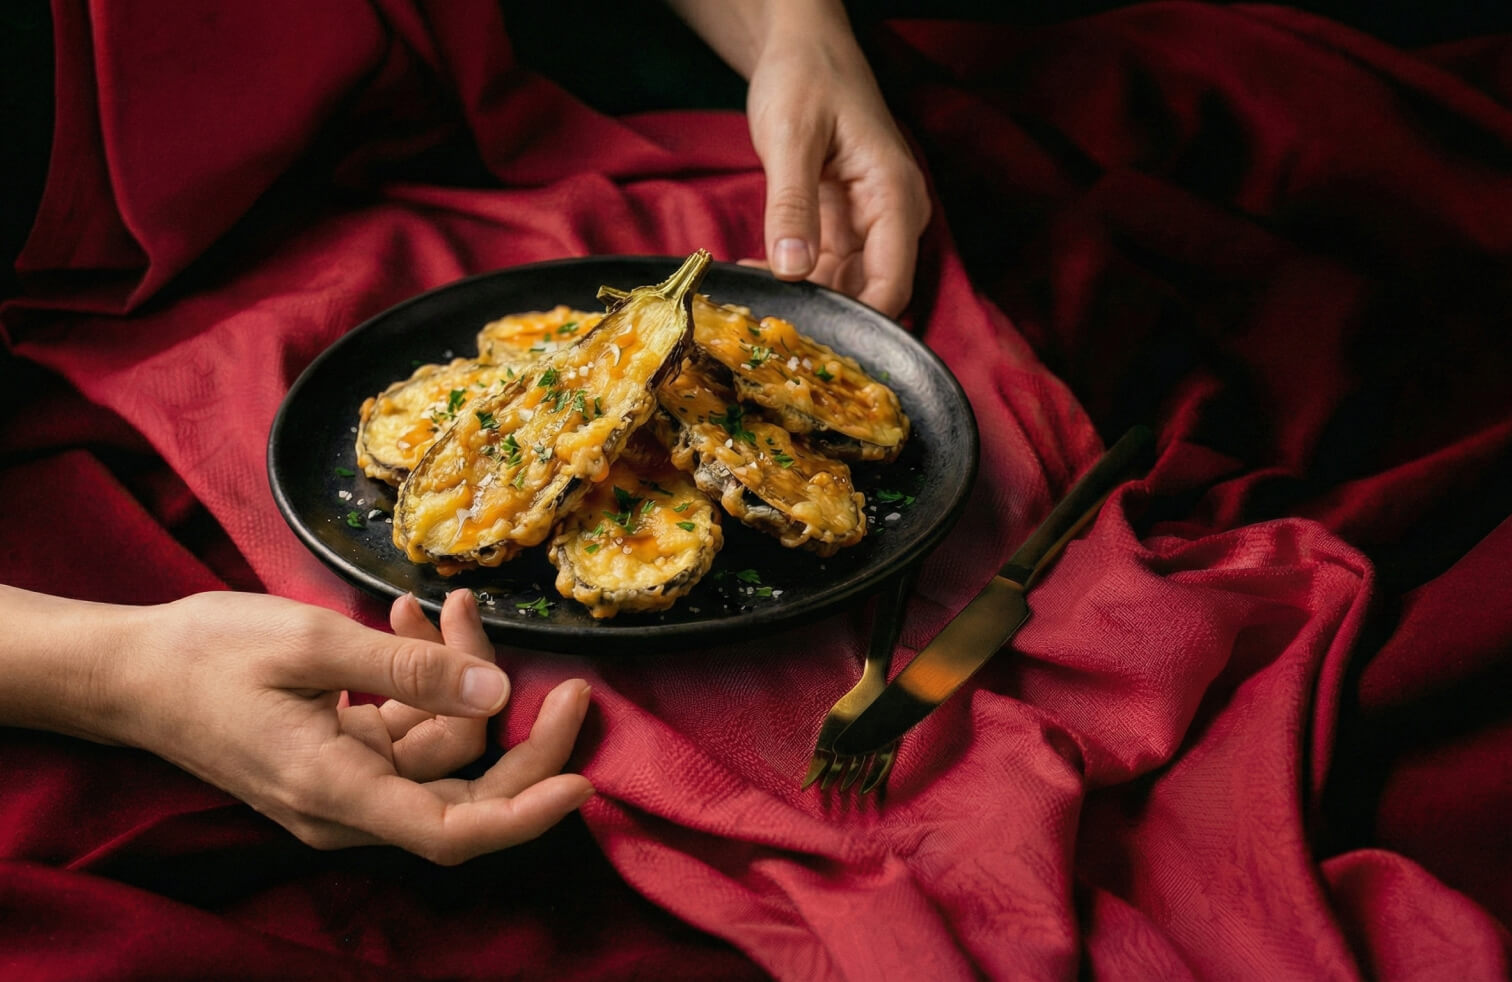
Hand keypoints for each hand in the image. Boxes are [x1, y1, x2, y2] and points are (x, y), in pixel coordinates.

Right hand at [112, 589, 592, 863]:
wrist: (130, 670)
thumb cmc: (206, 655)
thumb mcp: (311, 642)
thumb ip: (407, 670)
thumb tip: (494, 695)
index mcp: (335, 789)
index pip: (450, 832)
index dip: (523, 815)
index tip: (582, 782)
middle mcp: (346, 802)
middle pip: (464, 792)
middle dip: (520, 735)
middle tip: (570, 681)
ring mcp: (345, 782)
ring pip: (440, 747)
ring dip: (458, 677)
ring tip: (444, 605)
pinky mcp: (344, 756)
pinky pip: (408, 728)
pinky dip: (420, 679)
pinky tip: (409, 620)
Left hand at [668, 0, 930, 316]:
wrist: (802, 47)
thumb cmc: (804, 77)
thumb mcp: (791, 137)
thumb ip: (792, 205)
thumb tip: (792, 270)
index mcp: (894, 197)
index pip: (891, 286)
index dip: (856, 323)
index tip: (807, 339)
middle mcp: (892, 217)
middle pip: (870, 294)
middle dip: (823, 314)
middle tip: (768, 325)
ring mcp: (870, 222)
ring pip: (846, 286)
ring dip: (805, 298)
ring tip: (755, 299)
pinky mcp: (845, 223)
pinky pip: (826, 267)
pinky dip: (796, 277)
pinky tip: (758, 274)